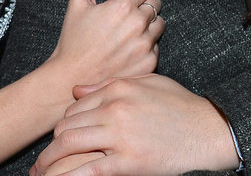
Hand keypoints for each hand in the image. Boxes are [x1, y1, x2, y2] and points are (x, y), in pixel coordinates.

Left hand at [32, 74, 239, 175]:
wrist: (209, 131)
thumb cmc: (181, 107)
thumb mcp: (146, 83)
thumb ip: (109, 84)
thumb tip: (77, 90)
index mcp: (119, 88)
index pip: (76, 104)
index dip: (64, 122)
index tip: (60, 136)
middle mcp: (115, 109)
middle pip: (68, 124)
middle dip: (53, 143)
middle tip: (45, 159)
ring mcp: (121, 135)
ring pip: (70, 144)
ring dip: (50, 160)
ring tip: (42, 172)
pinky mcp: (129, 161)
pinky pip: (89, 170)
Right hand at [46, 0, 163, 93]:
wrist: (71, 79)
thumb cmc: (73, 40)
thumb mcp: (77, 2)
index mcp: (122, 5)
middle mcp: (137, 24)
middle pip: (156, 3)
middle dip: (143, 6)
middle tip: (124, 18)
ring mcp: (145, 45)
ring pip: (160, 24)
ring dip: (148, 26)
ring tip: (126, 35)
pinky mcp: (149, 63)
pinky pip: (157, 46)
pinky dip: (146, 47)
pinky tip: (127, 52)